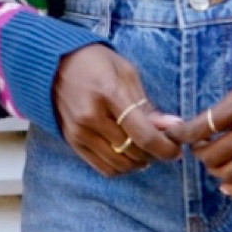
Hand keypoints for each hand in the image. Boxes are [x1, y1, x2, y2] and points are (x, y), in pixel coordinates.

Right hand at [52, 45, 182, 177]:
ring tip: (145, 149)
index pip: (142, 134)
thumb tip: (172, 127)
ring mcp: (79, 132)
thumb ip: (147, 104)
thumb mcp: (126, 73)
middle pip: (132, 151)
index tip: (176, 150)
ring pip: (119, 164)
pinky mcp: (72, 142)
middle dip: (154, 153)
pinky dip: (121, 167)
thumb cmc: (96, 63)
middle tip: (163, 145)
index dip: (164, 147)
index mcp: (108, 94)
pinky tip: (129, 155)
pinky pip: (103, 168)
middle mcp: (90, 117)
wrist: (55, 63)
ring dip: (138, 162)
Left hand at [153, 73, 231, 197]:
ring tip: (215, 161)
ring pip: (229, 173)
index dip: (181, 134)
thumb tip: (198, 125)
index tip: (175, 134)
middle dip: (199, 152)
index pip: (199, 128)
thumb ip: (226, 105)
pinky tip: (226, 188)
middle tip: (199, 147)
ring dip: (215, 169)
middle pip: (211, 154)